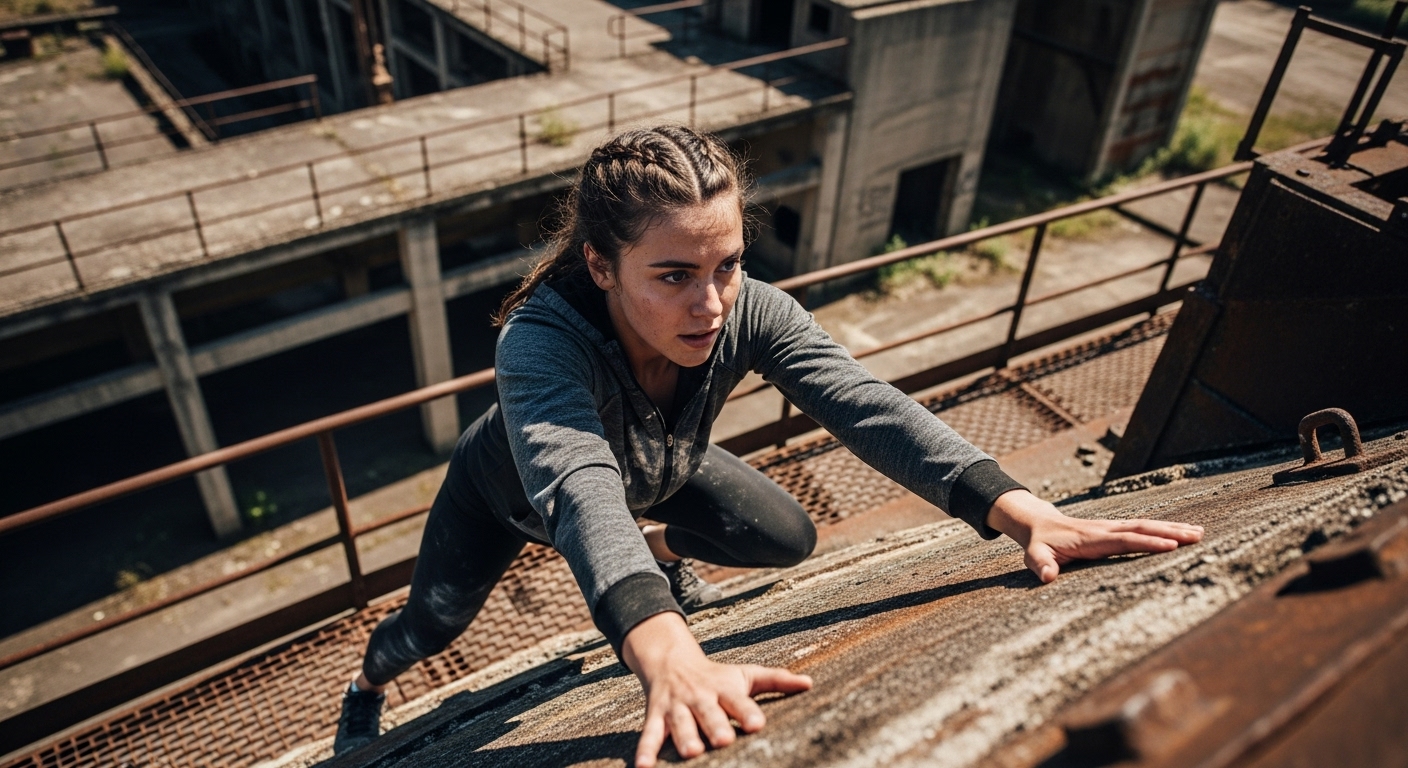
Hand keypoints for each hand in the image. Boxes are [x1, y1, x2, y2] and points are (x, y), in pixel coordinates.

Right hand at [622, 612, 812, 767]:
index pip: (739, 700)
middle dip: (715, 725)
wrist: (671, 660)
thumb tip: (809, 683)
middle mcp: (700, 697)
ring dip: (684, 737)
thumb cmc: (717, 675)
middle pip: (709, 712)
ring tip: (691, 752)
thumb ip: (776, 680)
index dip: (747, 712)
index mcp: (724, 688)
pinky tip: (644, 767)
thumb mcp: (745, 674)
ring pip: (680, 723)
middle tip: (723, 739)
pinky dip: (645, 750)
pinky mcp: (656, 716)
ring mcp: (677, 707)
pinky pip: (649, 734)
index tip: (757, 724)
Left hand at [985, 489, 1202, 582]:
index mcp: (1091, 539)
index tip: (1170, 546)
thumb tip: (1047, 577)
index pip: (1123, 540)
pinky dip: (1163, 528)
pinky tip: (1181, 531)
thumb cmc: (1038, 544)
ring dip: (1172, 528)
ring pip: (1145, 525)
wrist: (1039, 523)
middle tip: (1197, 536)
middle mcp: (1105, 529)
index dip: (1146, 543)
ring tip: (1199, 532)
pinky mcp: (1114, 529)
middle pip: (1141, 528)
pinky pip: (1142, 527)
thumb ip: (1041, 565)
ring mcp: (1111, 527)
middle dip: (1169, 532)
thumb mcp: (1034, 556)